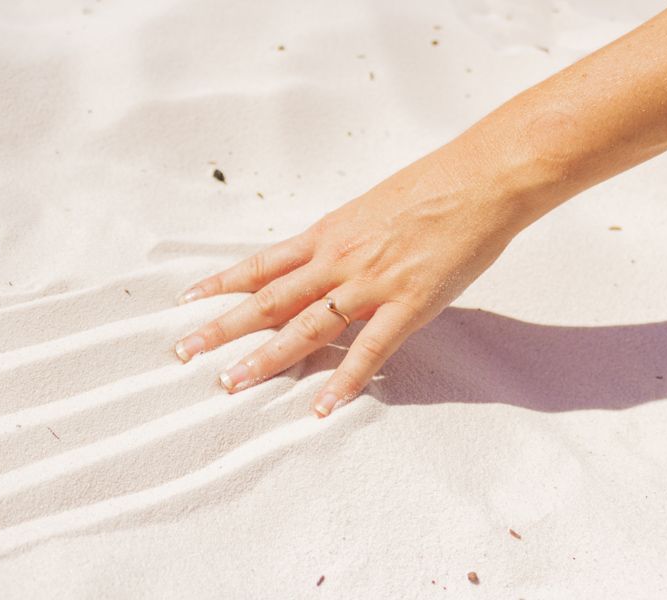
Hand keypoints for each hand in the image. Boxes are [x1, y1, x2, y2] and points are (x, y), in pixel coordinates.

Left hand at [172, 148, 524, 417]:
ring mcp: (370, 283)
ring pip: (306, 326)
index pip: (261, 264)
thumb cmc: (431, 185)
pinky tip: (321, 407)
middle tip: (185, 352)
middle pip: (268, 299)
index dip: (222, 284)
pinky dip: (344, 380)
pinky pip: (370, 350)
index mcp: (327, 233)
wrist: (481, 178)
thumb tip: (323, 258)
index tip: (188, 302)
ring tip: (231, 383)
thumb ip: (343, 239)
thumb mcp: (371, 207)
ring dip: (266, 358)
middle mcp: (337, 258)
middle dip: (224, 327)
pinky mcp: (409, 304)